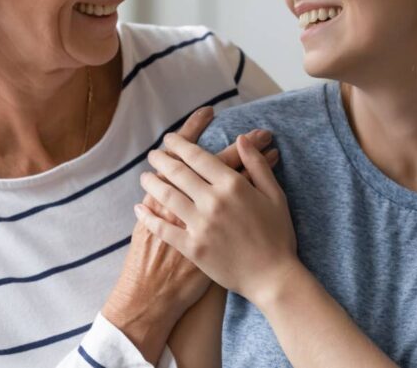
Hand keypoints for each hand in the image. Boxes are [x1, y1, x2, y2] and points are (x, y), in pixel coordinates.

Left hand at [102, 108, 274, 361]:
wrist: (272, 278)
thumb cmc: (277, 235)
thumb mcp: (274, 195)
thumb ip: (257, 164)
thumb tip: (242, 138)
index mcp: (232, 185)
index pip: (198, 156)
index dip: (180, 144)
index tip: (170, 138)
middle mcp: (213, 201)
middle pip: (177, 172)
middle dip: (161, 159)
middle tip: (152, 154)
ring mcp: (200, 225)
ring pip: (166, 196)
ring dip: (151, 183)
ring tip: (144, 176)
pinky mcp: (192, 248)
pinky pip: (162, 228)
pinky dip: (148, 217)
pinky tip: (139, 209)